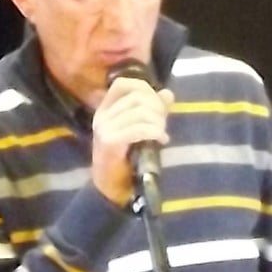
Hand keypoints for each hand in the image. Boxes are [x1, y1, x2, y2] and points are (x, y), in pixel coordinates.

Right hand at [90, 76, 172, 205]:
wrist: (112, 188)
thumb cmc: (126, 159)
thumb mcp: (141, 129)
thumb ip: (154, 110)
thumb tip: (168, 94)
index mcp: (106, 109)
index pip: (124, 84)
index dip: (145, 89)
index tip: (157, 104)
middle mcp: (102, 116)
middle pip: (137, 97)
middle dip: (157, 108)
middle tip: (163, 124)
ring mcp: (104, 128)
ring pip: (140, 112)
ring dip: (158, 122)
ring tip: (161, 133)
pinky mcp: (110, 142)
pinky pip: (139, 128)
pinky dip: (154, 131)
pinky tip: (161, 139)